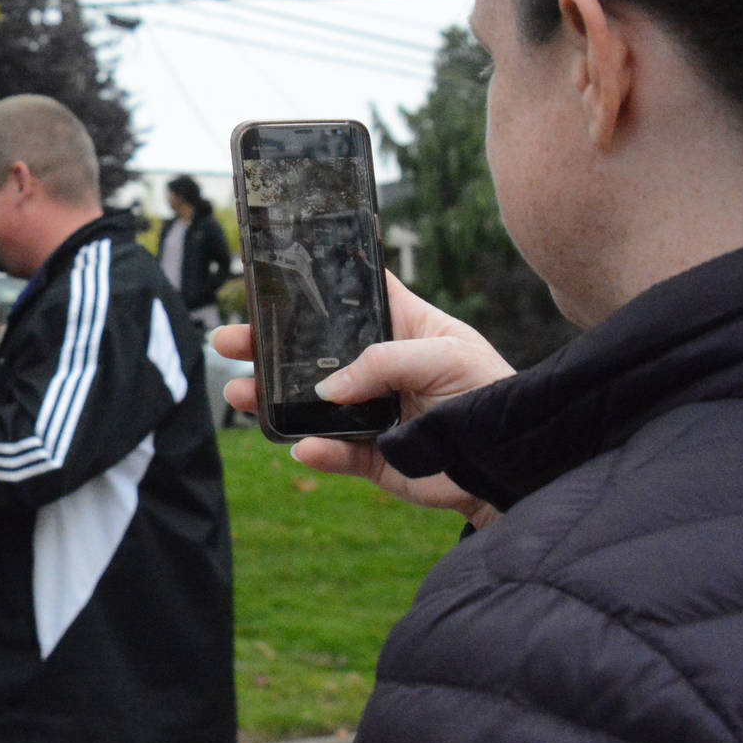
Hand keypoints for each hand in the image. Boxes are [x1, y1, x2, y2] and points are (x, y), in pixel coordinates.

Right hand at [214, 272, 512, 524]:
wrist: (514, 464)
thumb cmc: (492, 393)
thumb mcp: (445, 357)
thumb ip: (384, 362)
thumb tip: (328, 389)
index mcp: (400, 328)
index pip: (351, 297)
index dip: (313, 286)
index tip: (270, 278)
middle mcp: (376, 367)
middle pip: (310, 351)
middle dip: (265, 345)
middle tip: (228, 340)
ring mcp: (369, 412)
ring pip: (307, 403)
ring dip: (270, 398)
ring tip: (239, 392)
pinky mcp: (371, 455)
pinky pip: (333, 453)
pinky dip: (316, 451)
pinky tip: (304, 446)